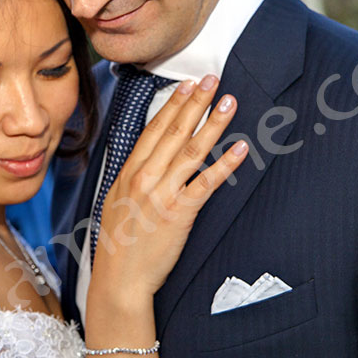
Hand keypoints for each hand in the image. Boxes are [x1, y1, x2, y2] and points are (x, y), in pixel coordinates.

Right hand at [91, 75, 246, 300]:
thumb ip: (132, 179)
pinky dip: (225, 164)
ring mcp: (161, 194)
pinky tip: (241, 148)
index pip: (152, 130)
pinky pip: (206, 183)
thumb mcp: (116, 203)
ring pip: (191, 150)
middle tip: (212, 78)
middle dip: (195, 102)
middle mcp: (144, 178)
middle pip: (173, 132)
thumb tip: (147, 160)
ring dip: (213, 123)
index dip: (171, 105)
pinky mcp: (179, 213)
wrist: (120, 279)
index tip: (185, 84)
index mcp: (128, 173)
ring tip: (229, 102)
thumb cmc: (119, 245)